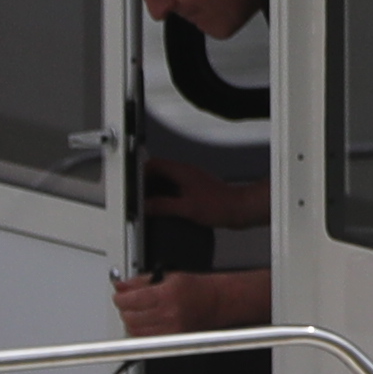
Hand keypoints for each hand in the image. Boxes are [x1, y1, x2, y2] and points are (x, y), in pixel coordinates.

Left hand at [112, 267, 273, 338]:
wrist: (217, 302)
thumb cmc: (197, 289)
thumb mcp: (168, 276)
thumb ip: (140, 282)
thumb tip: (121, 287)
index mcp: (167, 294)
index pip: (130, 300)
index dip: (120, 298)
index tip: (119, 296)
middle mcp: (169, 313)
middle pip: (130, 317)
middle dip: (124, 310)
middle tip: (126, 303)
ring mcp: (171, 329)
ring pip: (135, 330)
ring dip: (130, 322)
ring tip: (135, 313)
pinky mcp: (173, 339)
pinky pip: (145, 339)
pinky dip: (139, 332)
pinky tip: (143, 323)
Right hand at [142, 164, 268, 229]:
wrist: (240, 209)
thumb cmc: (220, 205)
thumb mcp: (186, 208)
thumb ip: (163, 206)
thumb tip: (146, 206)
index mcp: (182, 171)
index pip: (154, 164)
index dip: (140, 172)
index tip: (132, 183)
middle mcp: (187, 173)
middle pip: (159, 171)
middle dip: (146, 182)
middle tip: (137, 194)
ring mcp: (192, 181)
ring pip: (168, 180)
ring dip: (157, 189)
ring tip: (148, 203)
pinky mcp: (197, 191)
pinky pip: (176, 189)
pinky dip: (167, 196)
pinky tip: (165, 208)